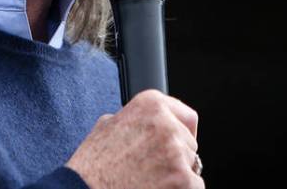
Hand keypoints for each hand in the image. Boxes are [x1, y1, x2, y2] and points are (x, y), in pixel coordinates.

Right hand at [66, 90, 203, 188]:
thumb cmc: (92, 166)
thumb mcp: (107, 127)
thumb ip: (133, 119)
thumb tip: (145, 122)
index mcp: (150, 106)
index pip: (187, 116)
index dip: (182, 132)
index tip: (178, 143)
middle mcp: (167, 125)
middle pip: (189, 144)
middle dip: (177, 157)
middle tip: (152, 168)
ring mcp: (177, 154)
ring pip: (192, 167)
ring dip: (178, 176)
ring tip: (150, 181)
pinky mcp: (184, 180)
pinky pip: (194, 186)